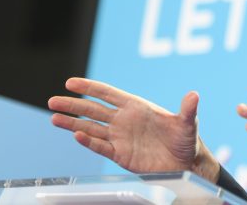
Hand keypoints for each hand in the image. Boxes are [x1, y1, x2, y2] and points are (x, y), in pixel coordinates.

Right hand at [48, 77, 219, 181]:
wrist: (186, 163)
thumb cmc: (187, 140)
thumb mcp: (188, 123)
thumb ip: (188, 110)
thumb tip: (194, 95)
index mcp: (137, 107)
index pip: (108, 94)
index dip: (90, 87)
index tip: (70, 83)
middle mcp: (125, 121)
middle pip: (93, 110)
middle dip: (73, 105)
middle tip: (52, 101)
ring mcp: (121, 138)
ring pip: (91, 128)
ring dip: (73, 123)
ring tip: (54, 118)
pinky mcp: (121, 155)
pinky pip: (101, 147)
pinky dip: (89, 142)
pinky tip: (76, 136)